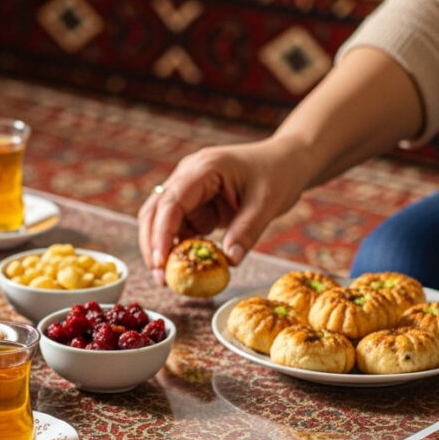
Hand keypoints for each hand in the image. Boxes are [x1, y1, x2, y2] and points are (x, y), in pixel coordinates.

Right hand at [137, 137, 307, 285]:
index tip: (160, 263)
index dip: (161, 234)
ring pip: (160, 222)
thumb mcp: (267, 203)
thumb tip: (229, 262)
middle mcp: (187, 176)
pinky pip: (177, 229)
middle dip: (152, 246)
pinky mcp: (192, 205)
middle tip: (160, 278)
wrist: (286, 161)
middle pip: (153, 212)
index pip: (171, 202)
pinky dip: (179, 248)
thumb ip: (246, 231)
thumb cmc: (278, 174)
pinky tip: (188, 265)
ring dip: (163, 250)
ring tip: (172, 278)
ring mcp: (187, 190)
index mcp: (203, 169)